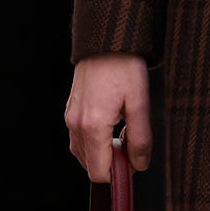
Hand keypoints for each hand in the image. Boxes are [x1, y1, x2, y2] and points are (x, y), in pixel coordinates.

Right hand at [65, 53, 151, 181]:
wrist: (107, 37)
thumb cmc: (124, 65)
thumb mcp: (140, 101)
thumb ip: (140, 137)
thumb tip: (139, 165)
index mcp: (93, 126)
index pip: (99, 172)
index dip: (118, 173)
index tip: (133, 160)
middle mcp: (76, 124)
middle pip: (89, 165)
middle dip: (109, 162)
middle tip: (130, 141)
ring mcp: (70, 116)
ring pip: (82, 152)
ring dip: (100, 151)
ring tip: (121, 128)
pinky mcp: (70, 108)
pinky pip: (78, 136)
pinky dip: (92, 139)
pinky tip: (110, 122)